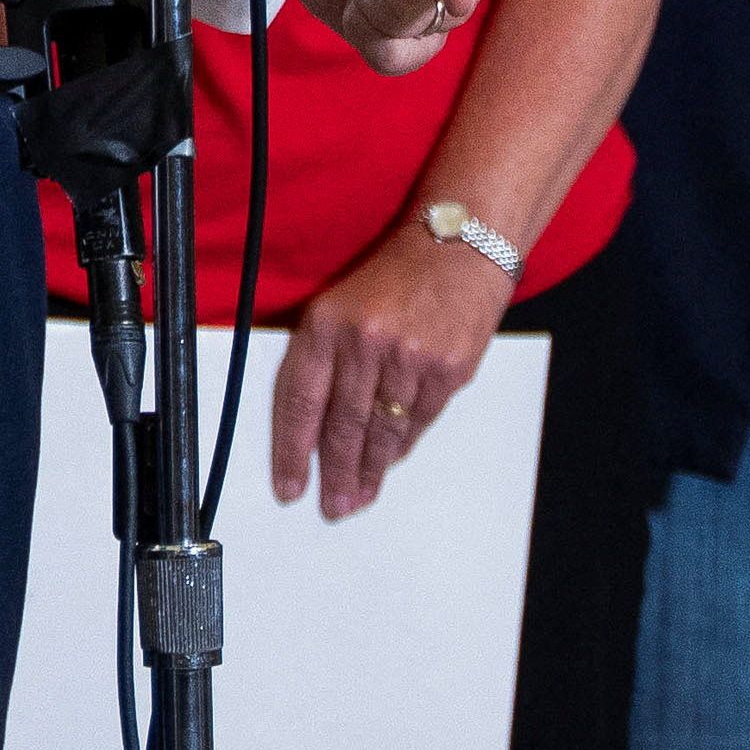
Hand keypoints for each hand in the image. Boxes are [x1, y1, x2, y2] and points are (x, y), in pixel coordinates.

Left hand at [269, 220, 513, 517]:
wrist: (459, 243)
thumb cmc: (395, 275)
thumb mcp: (340, 304)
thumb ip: (323, 358)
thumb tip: (313, 427)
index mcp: (328, 323)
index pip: (300, 402)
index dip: (292, 451)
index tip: (290, 487)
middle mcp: (366, 342)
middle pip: (342, 426)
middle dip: (335, 474)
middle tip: (331, 506)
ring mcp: (410, 358)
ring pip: (382, 432)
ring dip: (369, 471)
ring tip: (358, 498)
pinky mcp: (449, 369)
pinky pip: (419, 422)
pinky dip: (402, 446)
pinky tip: (391, 462)